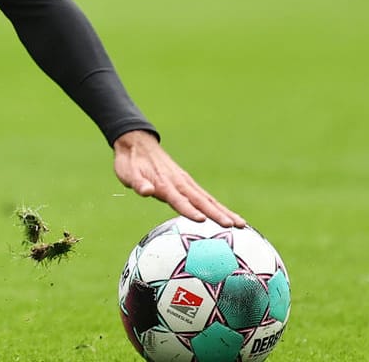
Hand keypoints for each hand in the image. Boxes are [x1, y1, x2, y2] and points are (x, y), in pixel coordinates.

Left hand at [113, 130, 244, 226]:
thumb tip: (146, 191)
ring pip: (207, 199)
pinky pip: (205, 197)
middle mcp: (179, 183)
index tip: (202, 220)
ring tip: (241, 224)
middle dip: (217, 214)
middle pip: (201, 201)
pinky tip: (228, 216)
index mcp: (164, 184)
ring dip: (224, 211)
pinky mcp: (187, 184)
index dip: (190, 210)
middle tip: (234, 225)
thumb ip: (138, 183)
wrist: (137, 144)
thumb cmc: (130, 163)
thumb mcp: (127, 173)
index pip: (179, 200)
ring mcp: (185, 183)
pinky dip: (218, 206)